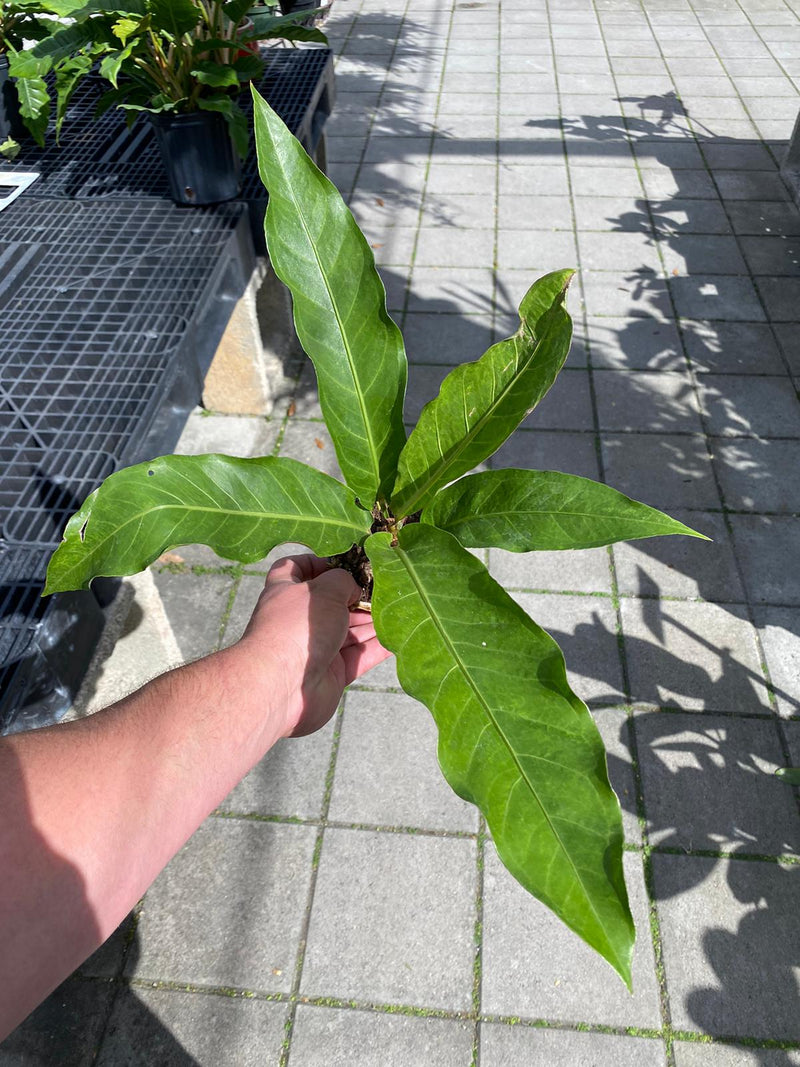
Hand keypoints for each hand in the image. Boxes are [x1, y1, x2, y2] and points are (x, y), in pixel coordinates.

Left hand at [239, 554, 389, 737]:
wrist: (283, 685)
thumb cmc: (297, 627)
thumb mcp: (325, 590)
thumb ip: (344, 580)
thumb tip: (355, 588)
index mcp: (287, 591)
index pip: (296, 568)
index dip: (318, 561)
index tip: (344, 560)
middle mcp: (300, 619)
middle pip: (332, 601)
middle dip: (358, 595)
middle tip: (385, 587)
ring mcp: (316, 647)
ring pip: (350, 630)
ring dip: (373, 620)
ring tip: (399, 608)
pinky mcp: (332, 673)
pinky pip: (360, 656)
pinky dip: (378, 647)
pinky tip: (398, 636)